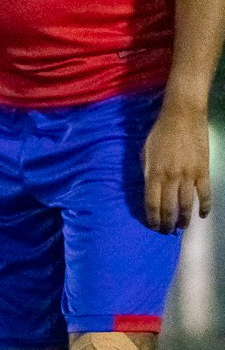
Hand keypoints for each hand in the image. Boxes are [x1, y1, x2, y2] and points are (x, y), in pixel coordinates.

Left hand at [142, 101, 210, 231]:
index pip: (152, 203)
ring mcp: (189, 176)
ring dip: (184, 219)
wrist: (182, 117)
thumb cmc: (160, 133)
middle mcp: (171, 178)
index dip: (152, 219)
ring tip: (182, 227)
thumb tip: (149, 189)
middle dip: (167, 224)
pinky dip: (205, 207)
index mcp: (153, 173)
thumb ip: (147, 172)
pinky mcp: (203, 172)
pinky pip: (205, 194)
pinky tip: (203, 215)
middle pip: (169, 208)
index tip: (152, 227)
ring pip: (187, 205)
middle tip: (167, 232)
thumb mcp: (145, 152)